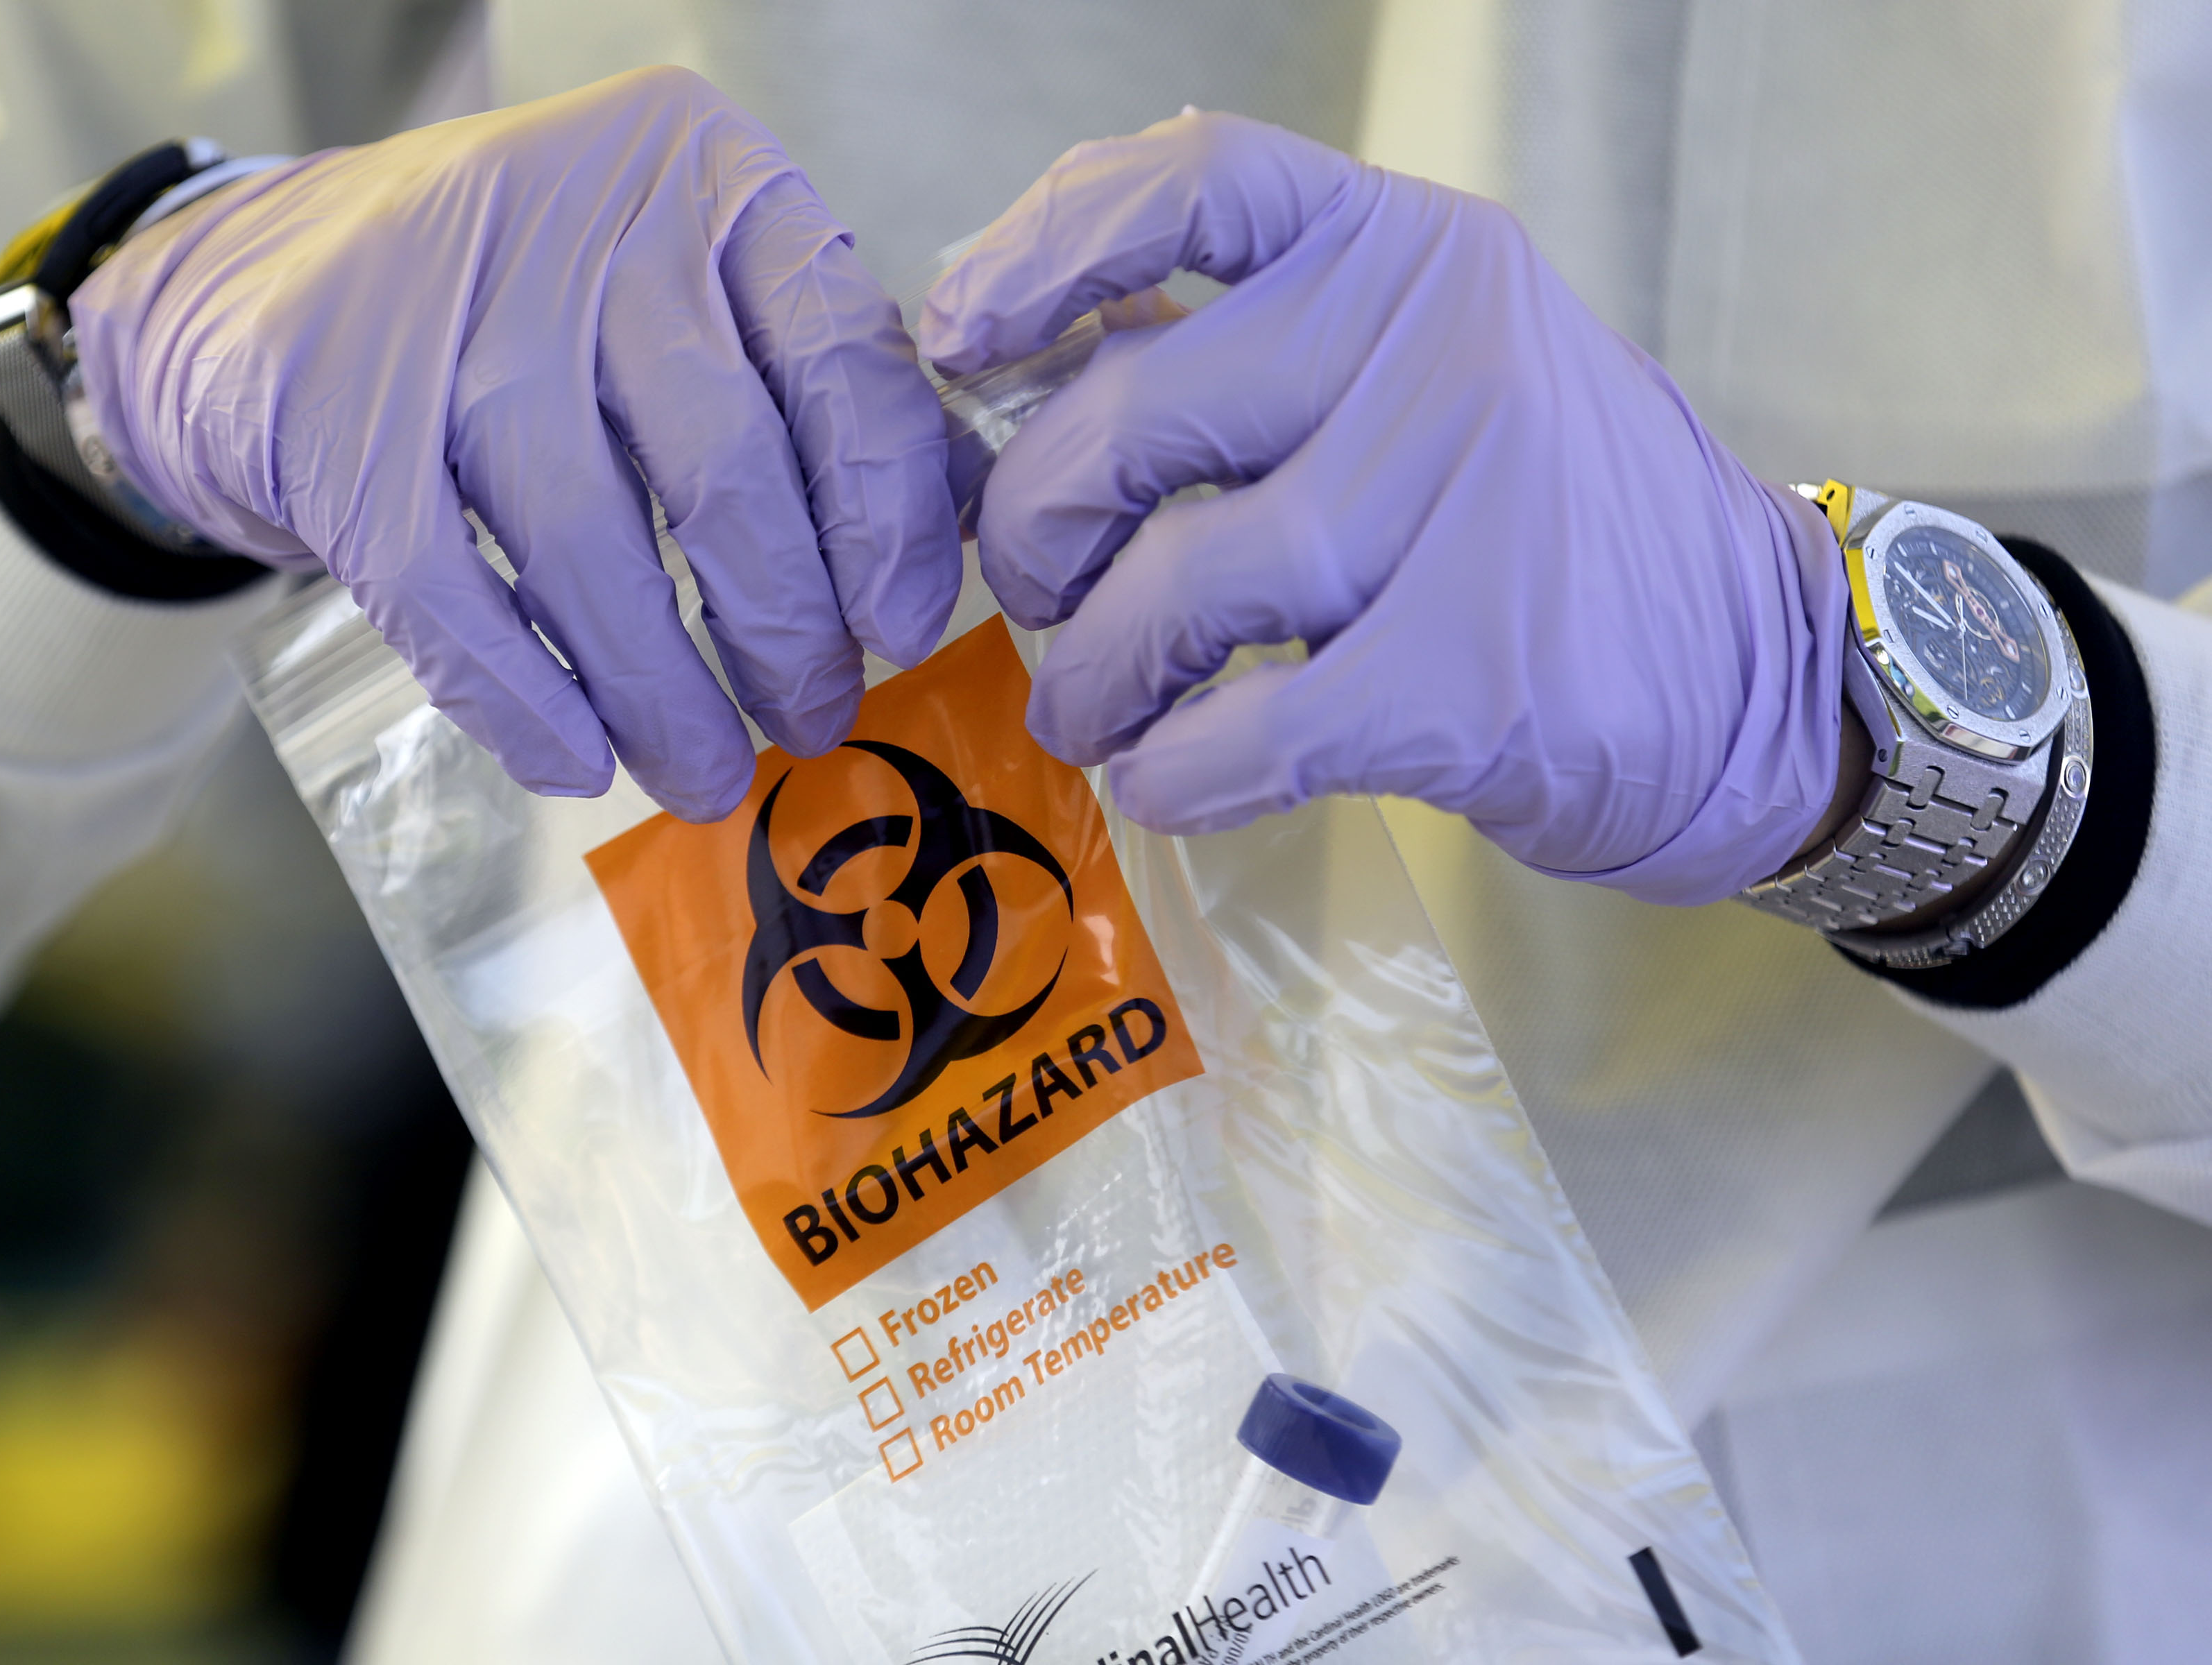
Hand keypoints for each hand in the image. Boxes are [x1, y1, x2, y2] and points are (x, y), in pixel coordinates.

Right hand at [76, 68, 959, 816]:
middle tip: (812, 719)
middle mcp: (584, 224)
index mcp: (705, 180)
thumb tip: (946, 526)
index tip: (901, 629)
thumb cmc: (533, 301)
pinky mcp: (335, 417)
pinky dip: (525, 698)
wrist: (274, 277)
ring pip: (589, 542)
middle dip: (784, 627)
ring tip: (706, 774)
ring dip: (663, 691)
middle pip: (721, 463)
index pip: (839, 352)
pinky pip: (451, 593)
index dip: (883, 513)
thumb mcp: (693, 285)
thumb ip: (819, 382)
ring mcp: (446, 315)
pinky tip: (578, 760)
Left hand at [920, 112, 1847, 904]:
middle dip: (1035, 534)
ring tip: (1094, 710)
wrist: (1752, 676)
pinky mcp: (1472, 678)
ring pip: (1175, 592)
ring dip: (1094, 676)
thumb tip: (1024, 378)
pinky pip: (1245, 731)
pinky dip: (1173, 771)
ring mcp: (1464, 511)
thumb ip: (1249, 356)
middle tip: (1042, 599)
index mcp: (1408, 251)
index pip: (1195, 179)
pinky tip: (1167, 780)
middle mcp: (1436, 350)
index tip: (957, 338)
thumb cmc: (1540, 525)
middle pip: (1130, 421)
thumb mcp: (1424, 374)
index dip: (1045, 246)